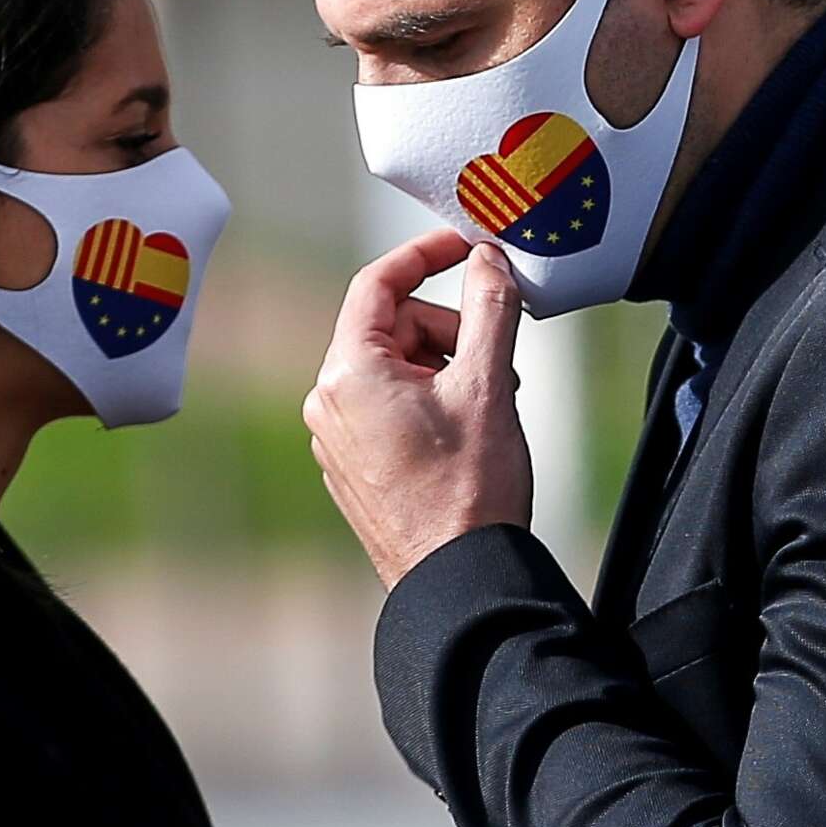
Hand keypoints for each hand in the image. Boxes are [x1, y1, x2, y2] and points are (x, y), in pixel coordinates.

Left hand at [305, 230, 533, 588]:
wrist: (458, 579)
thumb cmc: (469, 489)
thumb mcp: (488, 384)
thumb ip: (490, 308)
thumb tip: (489, 260)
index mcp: (348, 374)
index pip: (378, 284)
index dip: (424, 255)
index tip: (466, 247)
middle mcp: (328, 402)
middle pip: (392, 329)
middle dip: (449, 333)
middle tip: (497, 364)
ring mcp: (335, 439)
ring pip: (395, 370)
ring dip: (445, 371)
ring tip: (489, 407)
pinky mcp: (351, 467)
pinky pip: (388, 408)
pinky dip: (430, 403)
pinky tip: (467, 435)